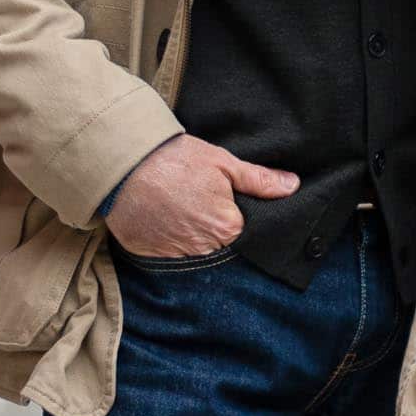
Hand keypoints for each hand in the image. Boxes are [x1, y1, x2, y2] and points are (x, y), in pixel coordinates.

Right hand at [106, 133, 298, 256]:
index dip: (237, 217)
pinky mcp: (147, 254)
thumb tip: (292, 186)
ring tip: (178, 207)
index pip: (244, 233)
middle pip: (218, 245)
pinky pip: (163, 252)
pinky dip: (164, 237)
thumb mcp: (222, 162)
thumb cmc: (175, 160)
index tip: (225, 202)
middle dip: (213, 227)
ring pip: (191, 250)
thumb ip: (258, 180)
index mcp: (226, 229)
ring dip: (188, 235)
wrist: (122, 162)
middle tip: (198, 202)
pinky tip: (160, 216)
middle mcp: (202, 250)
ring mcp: (172, 255)